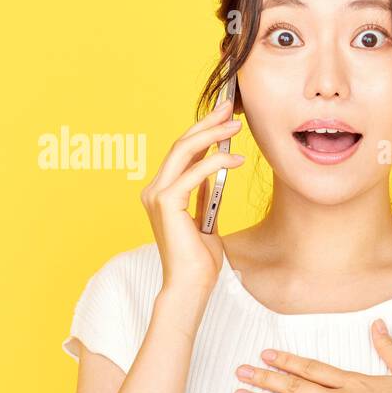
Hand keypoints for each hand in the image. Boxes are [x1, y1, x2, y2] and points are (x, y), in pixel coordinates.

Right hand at [141, 94, 245, 293]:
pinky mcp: (167, 204)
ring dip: (212, 135)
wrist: (191, 286)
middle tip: (229, 106)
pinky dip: (216, 163)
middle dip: (207, 123)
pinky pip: (194, 173)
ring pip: (184, 152)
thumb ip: (203, 196)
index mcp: (162, 192)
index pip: (181, 152)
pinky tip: (236, 160)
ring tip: (237, 126)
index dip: (202, 131)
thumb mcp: (205, 220)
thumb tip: (211, 173)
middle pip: (181, 145)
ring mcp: (157, 195)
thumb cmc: (199, 260)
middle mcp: (155, 190)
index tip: (224, 117)